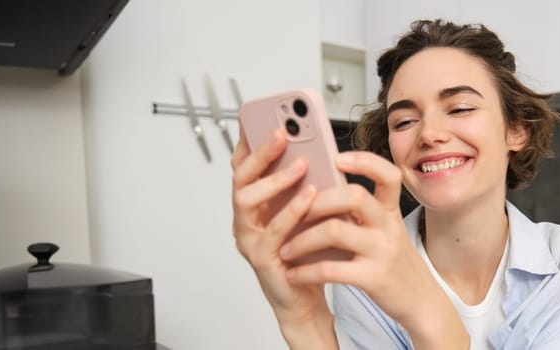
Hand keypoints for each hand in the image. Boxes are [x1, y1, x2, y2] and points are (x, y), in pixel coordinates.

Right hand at [230, 128, 334, 347]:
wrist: (308, 293)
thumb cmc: (307, 249)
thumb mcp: (308, 209)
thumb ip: (306, 183)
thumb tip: (318, 148)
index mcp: (254, 203)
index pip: (244, 166)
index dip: (248, 140)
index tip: (260, 115)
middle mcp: (245, 218)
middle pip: (240, 178)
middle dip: (260, 152)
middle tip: (283, 132)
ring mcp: (249, 239)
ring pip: (247, 201)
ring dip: (274, 179)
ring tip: (301, 164)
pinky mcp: (262, 259)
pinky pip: (272, 232)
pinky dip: (291, 212)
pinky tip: (309, 196)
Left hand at [277, 151, 468, 348]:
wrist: (421, 302)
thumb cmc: (394, 264)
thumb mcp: (386, 232)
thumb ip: (362, 213)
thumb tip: (319, 193)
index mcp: (390, 211)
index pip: (387, 174)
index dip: (364, 161)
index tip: (337, 158)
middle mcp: (388, 227)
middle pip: (353, 196)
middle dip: (316, 201)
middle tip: (292, 211)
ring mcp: (382, 252)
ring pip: (335, 230)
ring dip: (302, 239)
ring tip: (285, 248)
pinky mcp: (374, 278)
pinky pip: (331, 269)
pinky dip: (306, 272)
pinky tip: (293, 275)